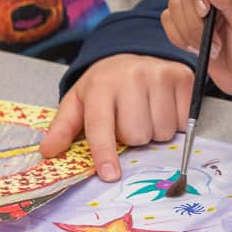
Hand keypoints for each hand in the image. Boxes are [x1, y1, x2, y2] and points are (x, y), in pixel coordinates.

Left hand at [39, 54, 191, 182]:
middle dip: (133, 138)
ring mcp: (159, 75)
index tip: (109, 175)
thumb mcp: (78, 102)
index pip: (102, 125)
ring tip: (146, 114)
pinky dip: (175, 123)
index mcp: (101, 84)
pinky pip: (183, 121)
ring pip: (162, 131)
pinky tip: (164, 108)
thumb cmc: (104, 86)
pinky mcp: (182, 77)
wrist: (132, 56)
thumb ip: (63, 128)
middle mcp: (131, 76)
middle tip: (129, 121)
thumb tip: (48, 152)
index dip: (105, 152)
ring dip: (155, 132)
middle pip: (137, 134)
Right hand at [160, 0, 231, 107]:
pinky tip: (199, 49)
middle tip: (216, 38)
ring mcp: (200, 9)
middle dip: (195, 19)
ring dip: (190, 32)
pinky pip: (168, 22)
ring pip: (174, 6)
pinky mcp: (188, 27)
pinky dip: (179, 38)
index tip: (206, 9)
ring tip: (214, 48)